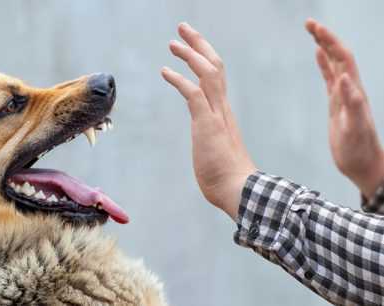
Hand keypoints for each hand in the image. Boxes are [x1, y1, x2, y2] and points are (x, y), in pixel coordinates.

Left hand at [161, 23, 255, 219]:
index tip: (192, 46)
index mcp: (224, 112)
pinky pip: (193, 94)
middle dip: (199, 44)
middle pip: (214, 66)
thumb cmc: (227, 176)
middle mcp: (222, 108)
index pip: (216, 76)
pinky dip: (179, 79)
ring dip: (190, 54)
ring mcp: (216, 115)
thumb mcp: (216, 150)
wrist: (238, 190)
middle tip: (183, 29)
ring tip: (173, 42)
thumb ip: (212, 139)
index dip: (204, 57)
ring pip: (207, 73)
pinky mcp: (207, 124)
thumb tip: (208, 144)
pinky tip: (165, 71)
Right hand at [306, 19, 383, 197]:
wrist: (362, 164)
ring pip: (334, 64)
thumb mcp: (355, 128)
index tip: (314, 28)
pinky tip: (318, 56)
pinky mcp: (337, 103)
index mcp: (354, 91)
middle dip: (325, 37)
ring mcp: (343, 95)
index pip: (342, 58)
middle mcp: (350, 89)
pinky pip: (329, 78)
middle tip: (308, 23)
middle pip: (338, 55)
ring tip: (312, 32)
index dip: (330, 41)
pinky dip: (323, 64)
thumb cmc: (359, 150)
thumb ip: (352, 103)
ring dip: (324, 46)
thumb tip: (344, 77)